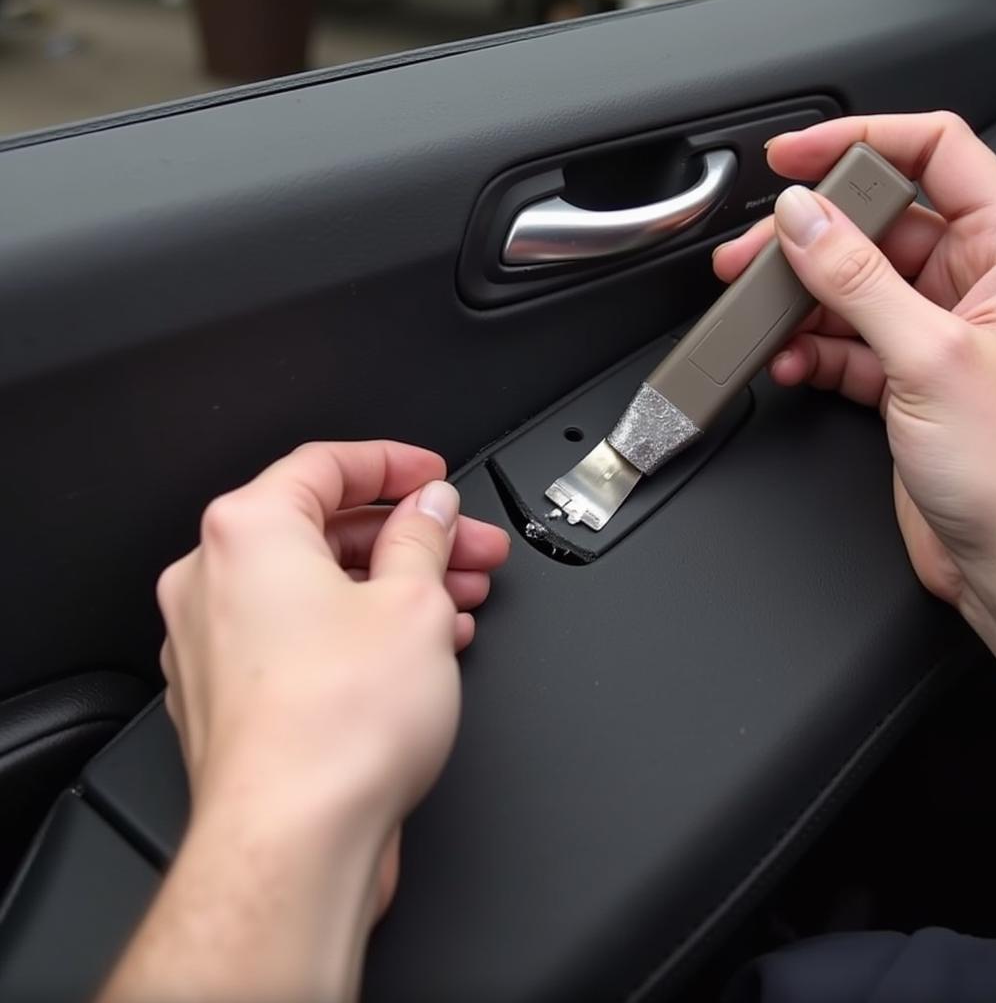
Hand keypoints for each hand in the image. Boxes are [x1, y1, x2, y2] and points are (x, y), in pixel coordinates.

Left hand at [101, 441, 509, 1002]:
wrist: (293, 843)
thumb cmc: (335, 727)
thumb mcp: (413, 601)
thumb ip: (422, 536)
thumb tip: (428, 509)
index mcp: (248, 532)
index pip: (324, 465)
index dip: (393, 464)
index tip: (433, 478)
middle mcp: (214, 581)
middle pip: (327, 531)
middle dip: (412, 536)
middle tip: (469, 546)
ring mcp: (215, 643)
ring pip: (320, 587)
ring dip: (396, 585)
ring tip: (460, 599)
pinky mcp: (234, 698)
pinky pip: (304, 637)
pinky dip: (362, 629)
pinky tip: (422, 647)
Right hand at [714, 112, 995, 676]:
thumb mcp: (930, 357)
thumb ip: (859, 279)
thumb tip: (805, 217)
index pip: (935, 154)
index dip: (862, 142)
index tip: (795, 157)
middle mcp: (975, 284)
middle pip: (877, 223)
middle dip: (809, 236)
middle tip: (754, 252)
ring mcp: (932, 332)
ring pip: (850, 286)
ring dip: (799, 301)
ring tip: (760, 318)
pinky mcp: (901, 378)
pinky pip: (842, 342)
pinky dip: (809, 351)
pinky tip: (791, 362)